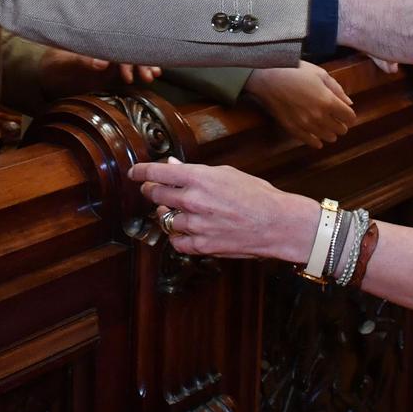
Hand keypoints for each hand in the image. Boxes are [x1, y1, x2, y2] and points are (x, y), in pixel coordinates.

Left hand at [38, 48, 160, 96]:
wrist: (46, 75)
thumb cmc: (52, 64)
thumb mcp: (62, 62)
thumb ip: (81, 60)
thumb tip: (102, 64)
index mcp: (94, 34)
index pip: (116, 37)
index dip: (127, 48)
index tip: (134, 62)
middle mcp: (104, 41)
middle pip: (127, 45)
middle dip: (140, 58)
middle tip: (148, 74)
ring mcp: (109, 53)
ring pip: (131, 55)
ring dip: (143, 64)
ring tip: (151, 76)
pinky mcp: (110, 66)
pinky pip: (129, 65)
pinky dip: (140, 69)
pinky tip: (151, 74)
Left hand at [128, 158, 319, 260]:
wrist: (278, 223)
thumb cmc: (257, 195)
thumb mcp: (227, 173)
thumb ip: (196, 171)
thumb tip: (172, 166)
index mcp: (199, 177)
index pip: (157, 172)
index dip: (141, 171)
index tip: (134, 173)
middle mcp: (193, 200)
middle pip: (155, 195)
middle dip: (151, 191)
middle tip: (153, 190)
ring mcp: (196, 225)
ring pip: (164, 219)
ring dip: (165, 214)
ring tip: (174, 210)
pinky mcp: (202, 246)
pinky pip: (177, 241)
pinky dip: (178, 236)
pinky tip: (185, 230)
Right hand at [242, 62, 355, 147]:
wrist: (268, 79)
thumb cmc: (295, 71)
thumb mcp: (320, 73)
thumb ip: (337, 89)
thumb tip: (349, 103)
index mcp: (328, 101)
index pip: (349, 117)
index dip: (349, 115)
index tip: (345, 112)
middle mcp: (319, 116)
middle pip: (340, 129)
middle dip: (341, 124)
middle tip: (335, 118)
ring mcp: (306, 125)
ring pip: (328, 137)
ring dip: (330, 132)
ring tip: (326, 126)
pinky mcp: (294, 130)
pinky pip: (311, 142)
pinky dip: (316, 142)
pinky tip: (317, 140)